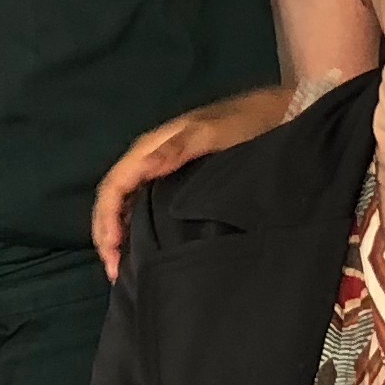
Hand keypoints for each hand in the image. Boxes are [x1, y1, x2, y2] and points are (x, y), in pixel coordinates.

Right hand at [90, 84, 293, 277]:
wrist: (279, 114)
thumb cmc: (246, 123)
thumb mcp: (213, 134)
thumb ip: (177, 149)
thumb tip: (141, 169)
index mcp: (152, 146)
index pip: (114, 185)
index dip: (106, 221)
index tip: (114, 254)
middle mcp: (150, 156)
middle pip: (114, 197)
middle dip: (106, 233)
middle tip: (114, 271)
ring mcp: (163, 167)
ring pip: (126, 202)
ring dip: (117, 232)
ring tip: (122, 267)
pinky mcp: (177, 177)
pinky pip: (144, 203)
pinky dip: (135, 226)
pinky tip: (141, 247)